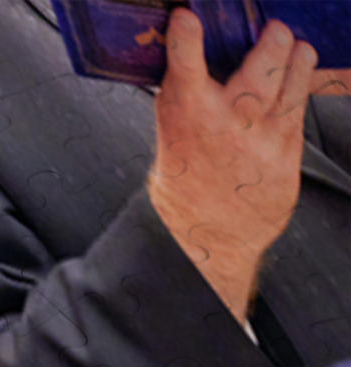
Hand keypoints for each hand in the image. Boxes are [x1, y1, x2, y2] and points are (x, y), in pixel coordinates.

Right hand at [148, 10, 317, 326]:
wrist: (211, 237)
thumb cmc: (188, 184)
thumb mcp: (171, 139)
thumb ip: (181, 97)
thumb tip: (185, 56)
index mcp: (186, 118)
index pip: (184, 65)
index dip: (185, 35)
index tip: (186, 17)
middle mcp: (227, 123)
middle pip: (264, 59)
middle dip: (272, 38)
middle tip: (272, 32)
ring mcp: (264, 136)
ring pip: (295, 74)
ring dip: (295, 56)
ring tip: (292, 50)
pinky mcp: (289, 149)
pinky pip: (302, 103)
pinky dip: (299, 86)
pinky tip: (295, 80)